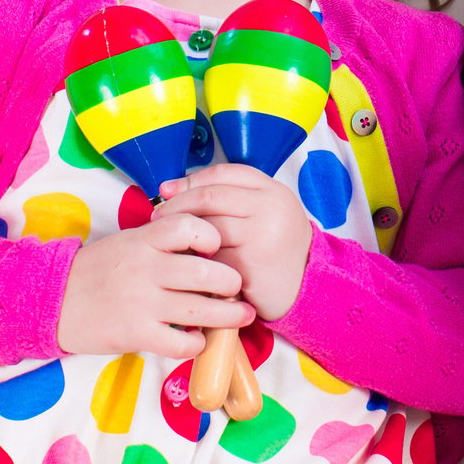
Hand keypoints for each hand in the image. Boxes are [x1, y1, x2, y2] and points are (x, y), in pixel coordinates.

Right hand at [57, 214, 250, 360]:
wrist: (54, 300)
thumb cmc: (99, 269)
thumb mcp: (129, 242)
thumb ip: (163, 241)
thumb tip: (210, 247)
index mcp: (144, 239)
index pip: (190, 226)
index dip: (211, 235)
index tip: (217, 248)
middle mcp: (145, 268)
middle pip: (206, 274)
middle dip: (232, 282)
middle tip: (237, 288)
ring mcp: (141, 302)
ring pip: (200, 311)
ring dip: (228, 316)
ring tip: (240, 316)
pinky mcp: (136, 333)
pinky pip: (181, 343)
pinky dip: (197, 343)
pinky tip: (199, 339)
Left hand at [153, 164, 314, 320]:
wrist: (305, 289)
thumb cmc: (276, 248)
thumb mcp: (266, 212)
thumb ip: (233, 197)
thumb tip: (175, 188)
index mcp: (273, 190)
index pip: (223, 174)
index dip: (190, 180)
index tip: (167, 191)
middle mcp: (270, 208)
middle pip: (210, 197)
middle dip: (178, 205)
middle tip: (159, 216)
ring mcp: (261, 236)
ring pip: (207, 227)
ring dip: (183, 234)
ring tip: (170, 240)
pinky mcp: (250, 266)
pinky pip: (211, 258)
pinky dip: (195, 259)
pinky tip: (185, 262)